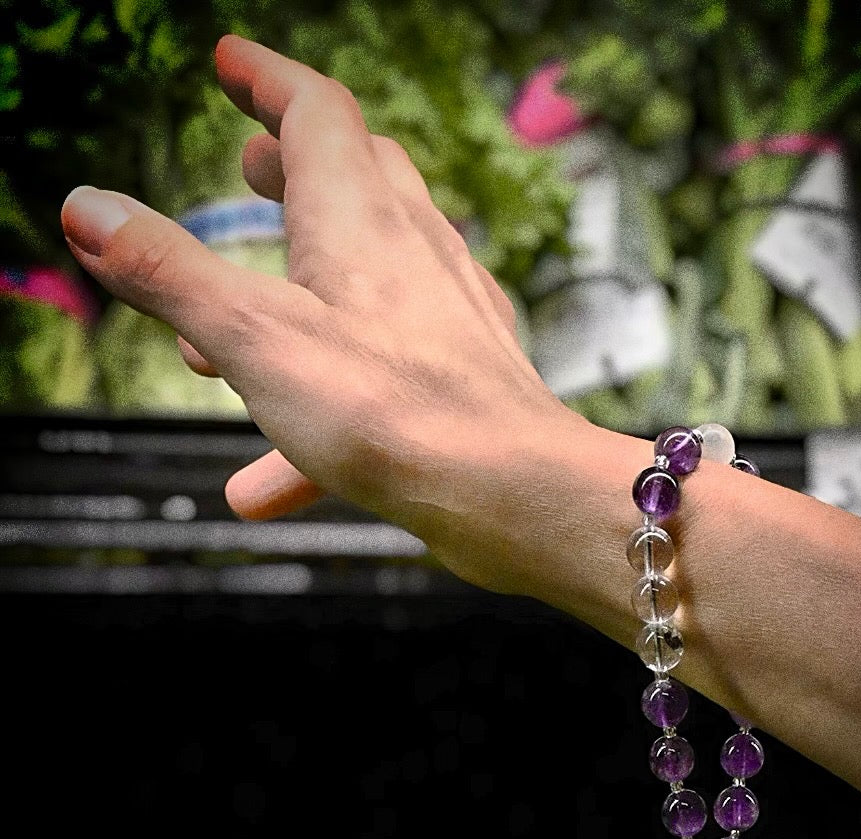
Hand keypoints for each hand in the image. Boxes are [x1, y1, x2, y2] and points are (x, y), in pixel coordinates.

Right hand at [61, 34, 579, 587]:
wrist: (511, 492)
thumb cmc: (394, 412)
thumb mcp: (254, 336)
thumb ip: (170, 274)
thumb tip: (89, 208)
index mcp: (359, 217)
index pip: (314, 112)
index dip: (267, 79)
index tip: (232, 63)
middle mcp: (414, 250)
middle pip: (357, 178)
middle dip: (294, 168)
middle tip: (253, 170)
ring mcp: (447, 314)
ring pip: (367, 280)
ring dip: (297, 296)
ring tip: (231, 338)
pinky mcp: (461, 379)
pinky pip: (381, 376)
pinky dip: (321, 410)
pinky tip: (264, 482)